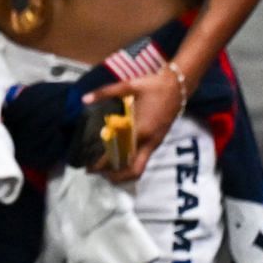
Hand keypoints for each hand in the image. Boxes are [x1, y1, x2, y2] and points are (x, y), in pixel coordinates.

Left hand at [83, 67, 183, 183]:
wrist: (179, 86)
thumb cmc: (153, 86)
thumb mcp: (128, 86)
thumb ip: (105, 92)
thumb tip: (84, 99)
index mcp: (141, 131)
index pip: (120, 155)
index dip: (104, 164)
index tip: (89, 166)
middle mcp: (149, 142)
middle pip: (134, 171)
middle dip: (115, 176)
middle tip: (96, 171)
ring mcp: (155, 143)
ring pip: (139, 166)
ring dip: (122, 170)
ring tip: (103, 166)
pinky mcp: (158, 140)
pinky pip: (143, 158)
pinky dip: (129, 162)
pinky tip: (117, 153)